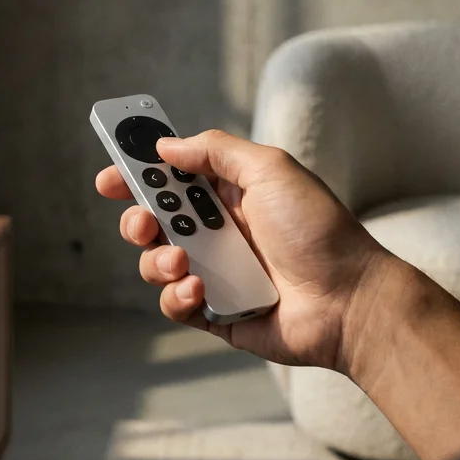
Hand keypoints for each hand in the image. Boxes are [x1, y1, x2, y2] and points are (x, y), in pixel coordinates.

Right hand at [95, 129, 387, 372]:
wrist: (349, 300)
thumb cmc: (318, 231)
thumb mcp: (270, 170)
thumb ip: (216, 152)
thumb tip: (167, 144)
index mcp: (231, 195)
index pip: (172, 179)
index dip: (138, 175)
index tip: (111, 176)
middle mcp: (220, 233)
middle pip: (154, 222)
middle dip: (137, 219)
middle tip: (144, 222)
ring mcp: (217, 275)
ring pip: (157, 265)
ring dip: (158, 261)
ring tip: (184, 262)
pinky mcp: (217, 314)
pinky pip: (175, 305)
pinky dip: (177, 296)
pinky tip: (200, 290)